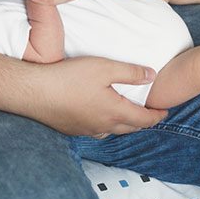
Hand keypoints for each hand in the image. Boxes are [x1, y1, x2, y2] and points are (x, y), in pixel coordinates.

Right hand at [24, 56, 166, 135]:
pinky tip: (98, 117)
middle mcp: (103, 126)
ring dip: (123, 125)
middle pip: (130, 128)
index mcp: (115, 112)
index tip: (165, 111)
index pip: (144, 119)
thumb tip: (152, 76)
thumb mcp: (104, 67)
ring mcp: (85, 130)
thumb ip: (131, 72)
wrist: (34, 92)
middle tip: (149, 114)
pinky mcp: (70, 129)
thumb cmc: (69, 77)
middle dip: (142, 122)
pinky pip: (94, 130)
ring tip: (126, 116)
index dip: (157, 115)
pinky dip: (104, 125)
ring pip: (112, 131)